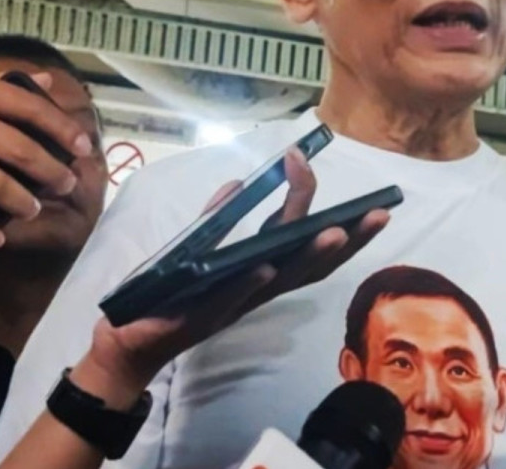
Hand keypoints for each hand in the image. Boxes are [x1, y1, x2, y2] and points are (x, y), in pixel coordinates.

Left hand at [74, 149, 389, 405]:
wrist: (129, 337)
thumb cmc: (167, 293)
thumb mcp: (194, 246)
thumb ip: (216, 218)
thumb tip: (237, 184)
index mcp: (261, 269)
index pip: (305, 240)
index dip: (325, 211)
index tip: (321, 167)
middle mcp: (259, 288)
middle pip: (314, 264)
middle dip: (348, 239)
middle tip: (376, 212)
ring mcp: (236, 303)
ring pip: (284, 281)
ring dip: (310, 256)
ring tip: (336, 231)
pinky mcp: (204, 317)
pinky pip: (231, 299)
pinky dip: (250, 283)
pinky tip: (266, 265)